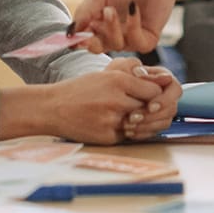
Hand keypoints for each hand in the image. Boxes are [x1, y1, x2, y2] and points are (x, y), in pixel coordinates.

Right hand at [38, 59, 178, 144]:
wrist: (52, 108)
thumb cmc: (80, 89)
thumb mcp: (106, 74)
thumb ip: (133, 77)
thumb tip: (162, 81)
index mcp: (117, 81)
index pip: (153, 91)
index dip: (152, 94)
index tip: (147, 94)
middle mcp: (116, 100)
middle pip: (149, 107)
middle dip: (145, 107)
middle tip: (136, 106)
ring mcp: (111, 121)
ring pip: (140, 123)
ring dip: (137, 121)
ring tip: (125, 115)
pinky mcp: (107, 137)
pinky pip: (128, 136)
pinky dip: (124, 131)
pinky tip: (111, 124)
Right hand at [73, 0, 179, 53]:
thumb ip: (83, 14)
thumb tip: (69, 34)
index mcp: (100, 25)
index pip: (85, 40)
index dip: (79, 41)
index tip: (73, 38)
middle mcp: (114, 35)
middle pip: (99, 48)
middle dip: (93, 42)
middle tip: (88, 36)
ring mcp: (131, 39)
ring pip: (116, 45)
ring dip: (111, 28)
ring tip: (110, 10)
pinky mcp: (148, 40)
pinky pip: (136, 42)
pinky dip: (132, 25)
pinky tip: (133, 8)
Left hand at [115, 61, 180, 140]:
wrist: (101, 93)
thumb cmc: (112, 76)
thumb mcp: (123, 68)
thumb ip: (141, 69)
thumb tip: (161, 76)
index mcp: (162, 78)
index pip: (175, 88)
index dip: (165, 99)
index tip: (150, 106)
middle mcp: (164, 94)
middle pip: (171, 108)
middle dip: (154, 116)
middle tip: (134, 118)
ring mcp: (160, 110)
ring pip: (164, 122)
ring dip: (147, 126)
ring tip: (128, 125)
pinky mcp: (152, 123)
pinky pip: (154, 132)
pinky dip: (142, 133)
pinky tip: (129, 132)